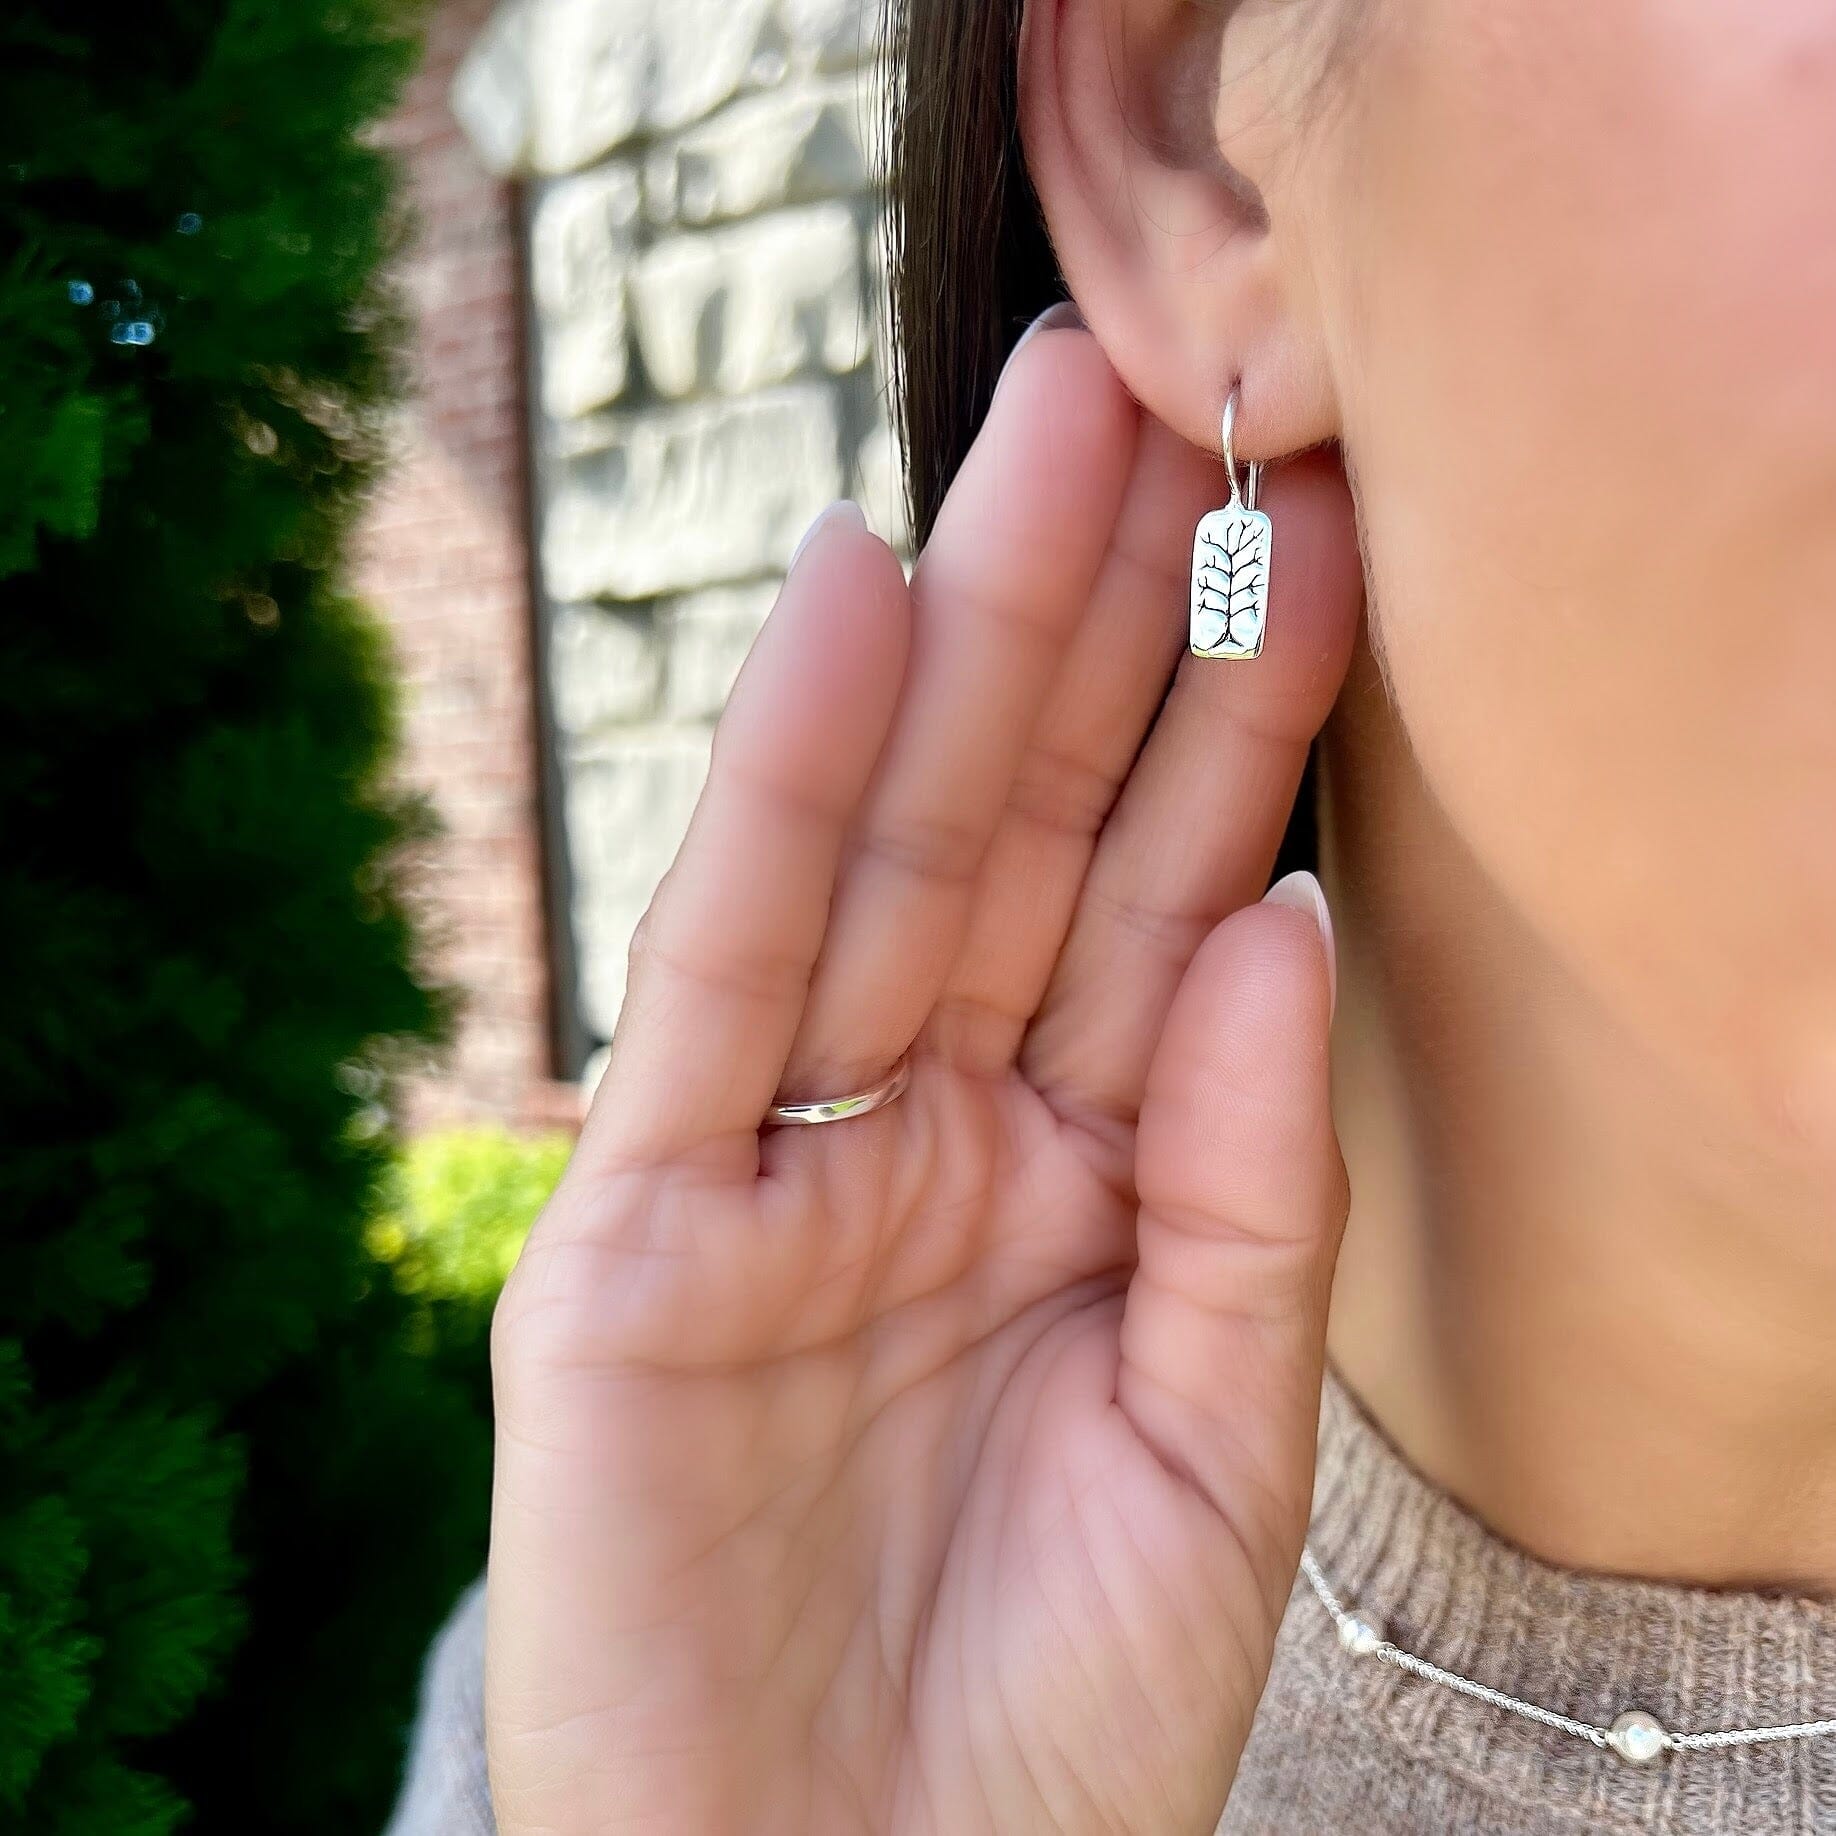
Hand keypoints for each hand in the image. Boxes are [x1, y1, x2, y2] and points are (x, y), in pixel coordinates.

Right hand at [487, 324, 1363, 1834]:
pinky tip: (842, 606)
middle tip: (1180, 392)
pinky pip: (718, 976)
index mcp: (1079, 1180)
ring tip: (1044, 432)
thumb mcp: (1217, 1441)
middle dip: (1105, 617)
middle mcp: (932, 1136)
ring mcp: (781, 1165)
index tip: (1321, 532)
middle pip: (1029, 834)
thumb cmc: (1053, 1723)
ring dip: (963, 644)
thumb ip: (1244, 1174)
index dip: (1242, 718)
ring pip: (886, 860)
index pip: (1167, 900)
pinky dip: (772, 793)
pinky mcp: (636, 1226)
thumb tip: (1281, 916)